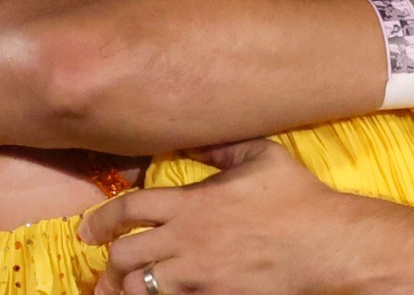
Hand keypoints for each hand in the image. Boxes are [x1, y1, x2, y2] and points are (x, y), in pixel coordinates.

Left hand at [80, 139, 351, 294]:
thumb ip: (221, 146)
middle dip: (108, 261)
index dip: (101, 220)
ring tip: (118, 289)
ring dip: (126, 288)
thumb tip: (192, 135)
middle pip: (125, 255)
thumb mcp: (261, 155)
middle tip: (102, 265)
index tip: (87, 230)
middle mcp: (187, 240)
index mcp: (192, 203)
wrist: (326, 244)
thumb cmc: (297, 197)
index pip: (129, 210)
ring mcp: (199, 275)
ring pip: (140, 288)